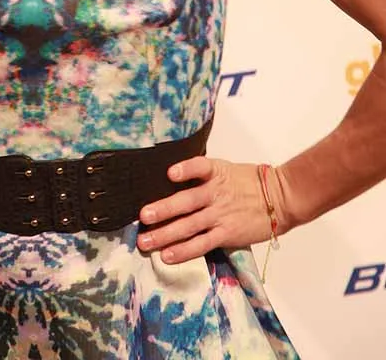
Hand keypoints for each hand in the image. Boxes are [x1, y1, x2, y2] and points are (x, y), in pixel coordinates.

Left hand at [137, 157, 285, 262]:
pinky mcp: (227, 234)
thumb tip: (172, 177)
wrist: (279, 198)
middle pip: (186, 201)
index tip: (169, 173)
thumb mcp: (225, 169)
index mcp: (216, 173)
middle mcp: (216, 194)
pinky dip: (185, 250)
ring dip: (166, 234)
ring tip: (146, 241)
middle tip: (142, 217)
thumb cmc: (248, 182)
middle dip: (162, 210)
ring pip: (189, 226)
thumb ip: (202, 174)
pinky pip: (202, 244)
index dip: (185, 169)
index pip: (199, 167)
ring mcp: (221, 215)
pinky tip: (168, 255)